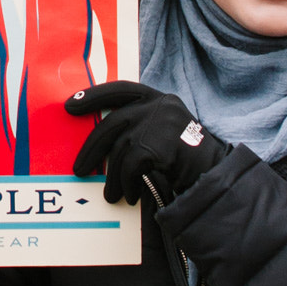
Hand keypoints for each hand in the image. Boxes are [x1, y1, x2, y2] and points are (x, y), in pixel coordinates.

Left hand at [67, 81, 229, 203]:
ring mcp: (161, 122)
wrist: (216, 177)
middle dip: (92, 147)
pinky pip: (131, 165)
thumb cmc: (186, 160)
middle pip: (113, 123)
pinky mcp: (162, 143)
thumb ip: (140, 126)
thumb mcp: (164, 133)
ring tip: (112, 195)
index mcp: (158, 98)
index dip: (93, 95)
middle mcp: (160, 104)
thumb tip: (101, 138)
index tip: (70, 104)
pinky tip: (132, 196)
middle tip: (79, 168)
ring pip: (121, 148)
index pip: (120, 89)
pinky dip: (128, 183)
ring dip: (113, 177)